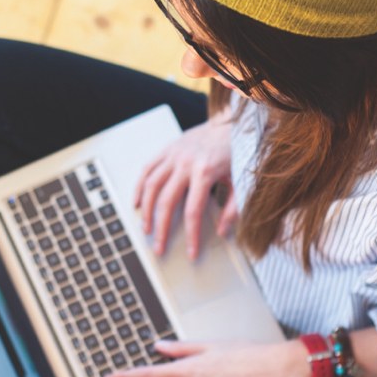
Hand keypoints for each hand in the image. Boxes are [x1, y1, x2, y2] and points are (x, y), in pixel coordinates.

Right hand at [134, 111, 237, 259]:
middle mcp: (185, 162)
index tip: (190, 253)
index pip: (194, 211)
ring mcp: (173, 154)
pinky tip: (136, 203)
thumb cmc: (237, 153)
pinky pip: (147, 169)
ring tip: (146, 228)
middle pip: (166, 201)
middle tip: (159, 248)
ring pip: (151, 185)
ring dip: (146, 210)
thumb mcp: (240, 182)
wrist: (230, 123)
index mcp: (205, 172)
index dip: (191, 235)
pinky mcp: (166, 149)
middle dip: (162, 228)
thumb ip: (233, 208)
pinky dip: (139, 187)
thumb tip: (222, 232)